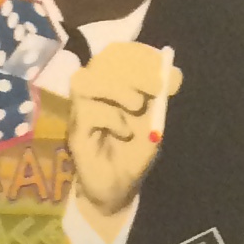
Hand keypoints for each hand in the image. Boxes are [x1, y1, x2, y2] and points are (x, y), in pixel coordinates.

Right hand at [64, 40, 178, 227]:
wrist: (117, 190)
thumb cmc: (133, 155)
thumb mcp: (154, 124)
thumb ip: (159, 100)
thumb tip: (169, 75)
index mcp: (116, 84)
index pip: (120, 53)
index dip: (141, 54)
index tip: (165, 69)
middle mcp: (96, 92)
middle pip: (104, 59)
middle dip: (134, 68)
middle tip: (156, 86)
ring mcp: (82, 110)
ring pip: (88, 80)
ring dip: (116, 88)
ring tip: (137, 105)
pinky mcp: (75, 131)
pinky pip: (88, 111)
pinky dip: (111, 118)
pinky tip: (124, 133)